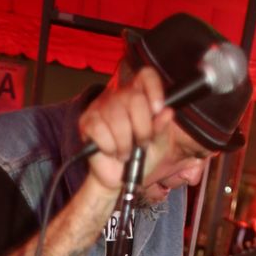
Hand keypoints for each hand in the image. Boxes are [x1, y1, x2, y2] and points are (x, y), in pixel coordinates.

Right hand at [78, 67, 174, 192]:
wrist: (117, 179)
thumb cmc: (138, 158)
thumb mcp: (157, 146)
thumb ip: (162, 129)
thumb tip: (168, 112)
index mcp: (138, 96)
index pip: (146, 76)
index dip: (154, 89)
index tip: (157, 110)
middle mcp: (118, 96)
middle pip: (134, 99)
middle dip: (142, 128)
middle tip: (141, 144)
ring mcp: (100, 107)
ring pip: (117, 117)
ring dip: (125, 143)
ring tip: (125, 152)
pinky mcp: (87, 122)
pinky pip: (100, 130)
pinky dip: (109, 147)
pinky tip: (110, 151)